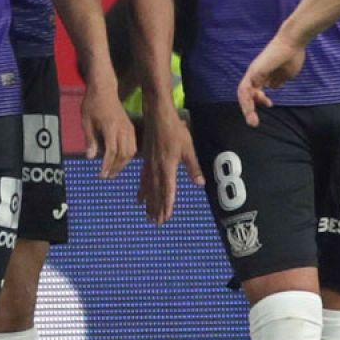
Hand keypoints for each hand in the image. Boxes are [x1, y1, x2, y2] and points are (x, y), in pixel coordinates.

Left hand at [81, 84, 135, 179]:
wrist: (104, 89)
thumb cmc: (92, 104)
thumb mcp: (86, 121)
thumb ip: (90, 139)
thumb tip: (91, 158)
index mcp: (110, 127)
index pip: (111, 150)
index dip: (107, 165)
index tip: (101, 175)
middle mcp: (123, 129)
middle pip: (123, 154)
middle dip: (114, 168)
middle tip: (105, 177)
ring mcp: (129, 128)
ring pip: (130, 152)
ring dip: (122, 164)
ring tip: (112, 172)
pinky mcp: (131, 128)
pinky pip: (133, 146)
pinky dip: (128, 156)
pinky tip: (120, 162)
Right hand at [137, 106, 202, 223]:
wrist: (157, 116)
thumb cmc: (175, 130)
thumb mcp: (188, 147)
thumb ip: (193, 166)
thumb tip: (200, 183)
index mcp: (168, 167)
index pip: (168, 190)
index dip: (167, 205)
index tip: (166, 217)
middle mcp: (156, 169)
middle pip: (156, 193)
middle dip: (157, 208)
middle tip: (156, 223)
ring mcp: (149, 165)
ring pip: (148, 188)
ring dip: (149, 203)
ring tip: (148, 216)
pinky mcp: (146, 160)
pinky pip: (143, 180)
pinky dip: (142, 191)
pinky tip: (139, 198)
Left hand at [236, 36, 304, 126]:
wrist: (293, 42)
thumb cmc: (292, 55)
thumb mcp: (286, 74)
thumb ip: (278, 81)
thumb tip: (273, 87)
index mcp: (264, 75)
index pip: (256, 91)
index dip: (260, 100)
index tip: (270, 104)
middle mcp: (256, 74)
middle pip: (247, 94)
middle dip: (250, 109)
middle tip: (254, 123)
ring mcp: (253, 72)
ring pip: (244, 93)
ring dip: (247, 109)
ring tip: (252, 121)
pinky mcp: (254, 72)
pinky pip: (245, 89)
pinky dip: (247, 101)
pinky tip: (251, 109)